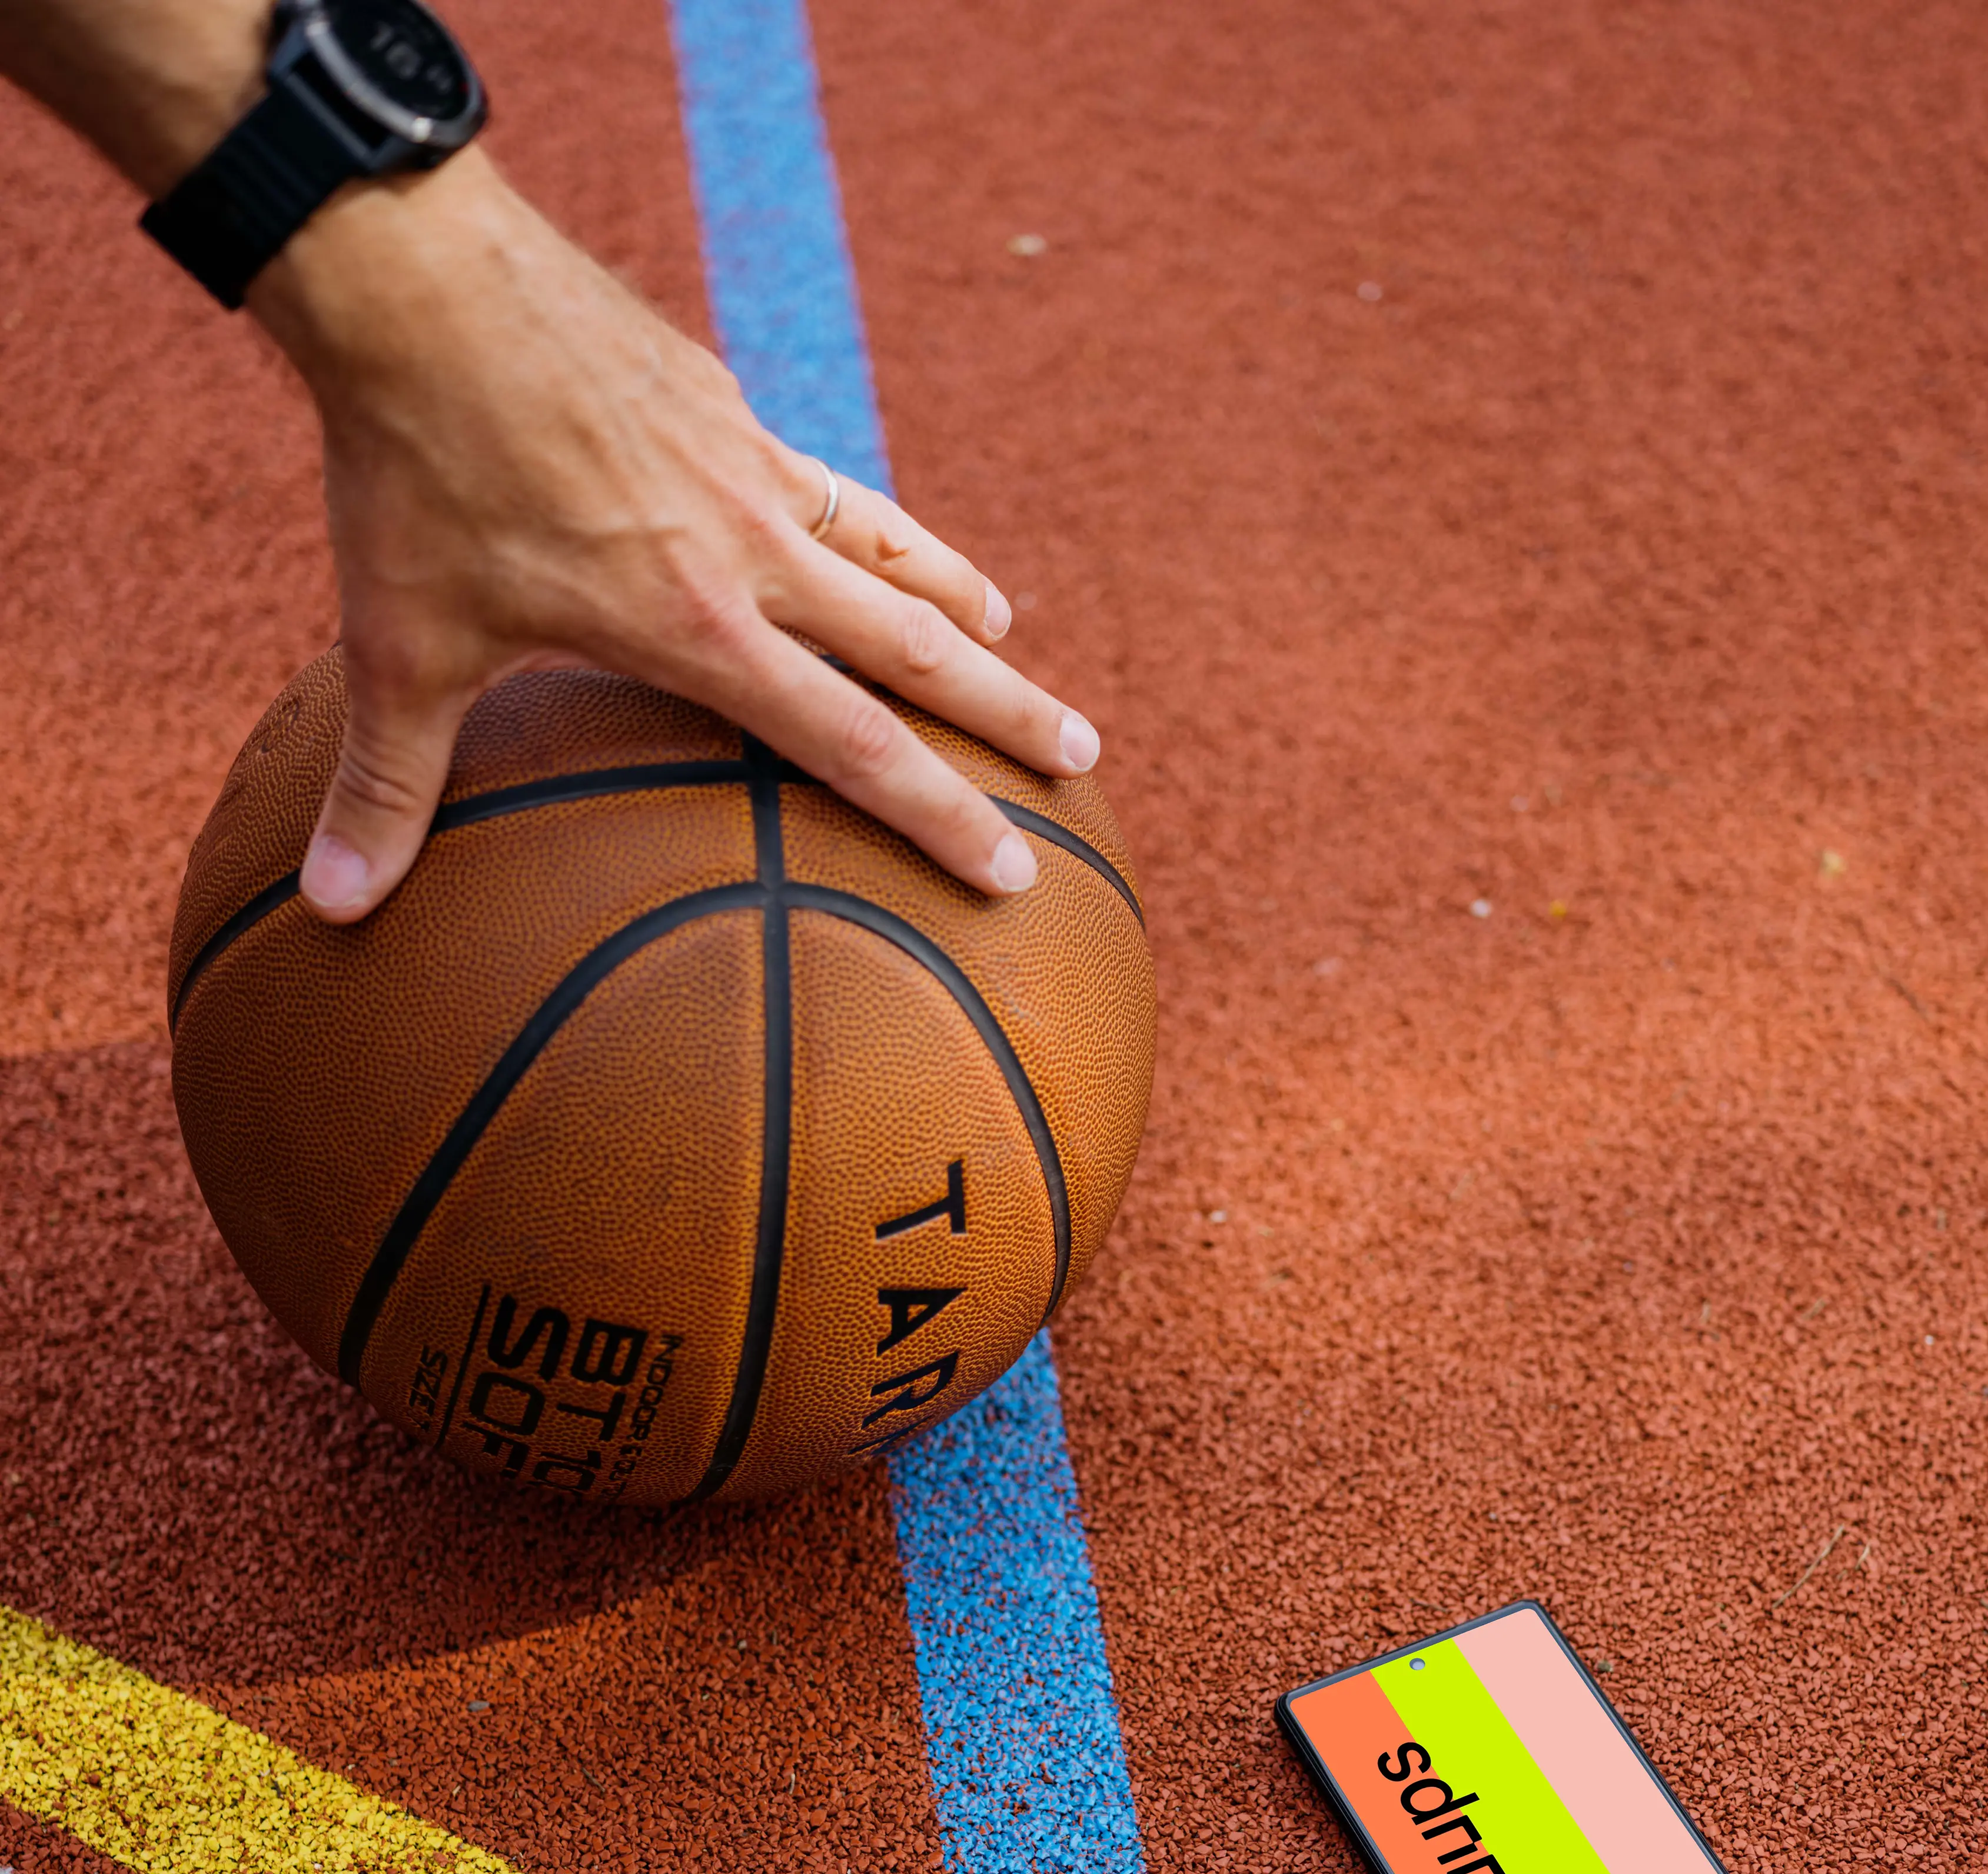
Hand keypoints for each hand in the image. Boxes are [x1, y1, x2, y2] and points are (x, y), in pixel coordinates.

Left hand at [251, 150, 1096, 921]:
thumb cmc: (411, 474)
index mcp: (700, 629)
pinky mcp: (724, 403)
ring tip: (1009, 632)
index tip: (1010, 866)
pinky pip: (828, 479)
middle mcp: (754, 551)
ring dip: (962, 598)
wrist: (419, 285)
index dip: (942, 813)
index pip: (858, 745)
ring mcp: (750, 466)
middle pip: (922, 646)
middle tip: (1084, 755)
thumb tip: (338, 909)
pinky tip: (868, 534)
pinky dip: (868, 519)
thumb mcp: (395, 646)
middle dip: (1009, 711)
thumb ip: (388, 785)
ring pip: (895, 545)